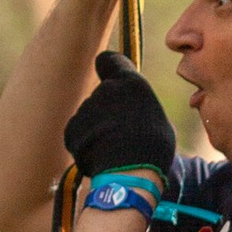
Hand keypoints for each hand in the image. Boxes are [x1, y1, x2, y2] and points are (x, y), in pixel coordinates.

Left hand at [63, 52, 175, 182]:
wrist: (129, 171)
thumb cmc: (153, 148)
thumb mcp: (158, 121)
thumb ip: (140, 109)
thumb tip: (136, 115)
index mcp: (131, 83)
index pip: (109, 60)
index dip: (108, 67)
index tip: (109, 76)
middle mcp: (106, 89)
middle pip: (102, 96)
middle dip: (107, 110)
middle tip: (121, 133)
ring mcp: (86, 108)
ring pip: (90, 116)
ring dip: (97, 129)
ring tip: (113, 150)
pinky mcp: (72, 128)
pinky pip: (78, 134)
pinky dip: (85, 144)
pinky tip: (100, 157)